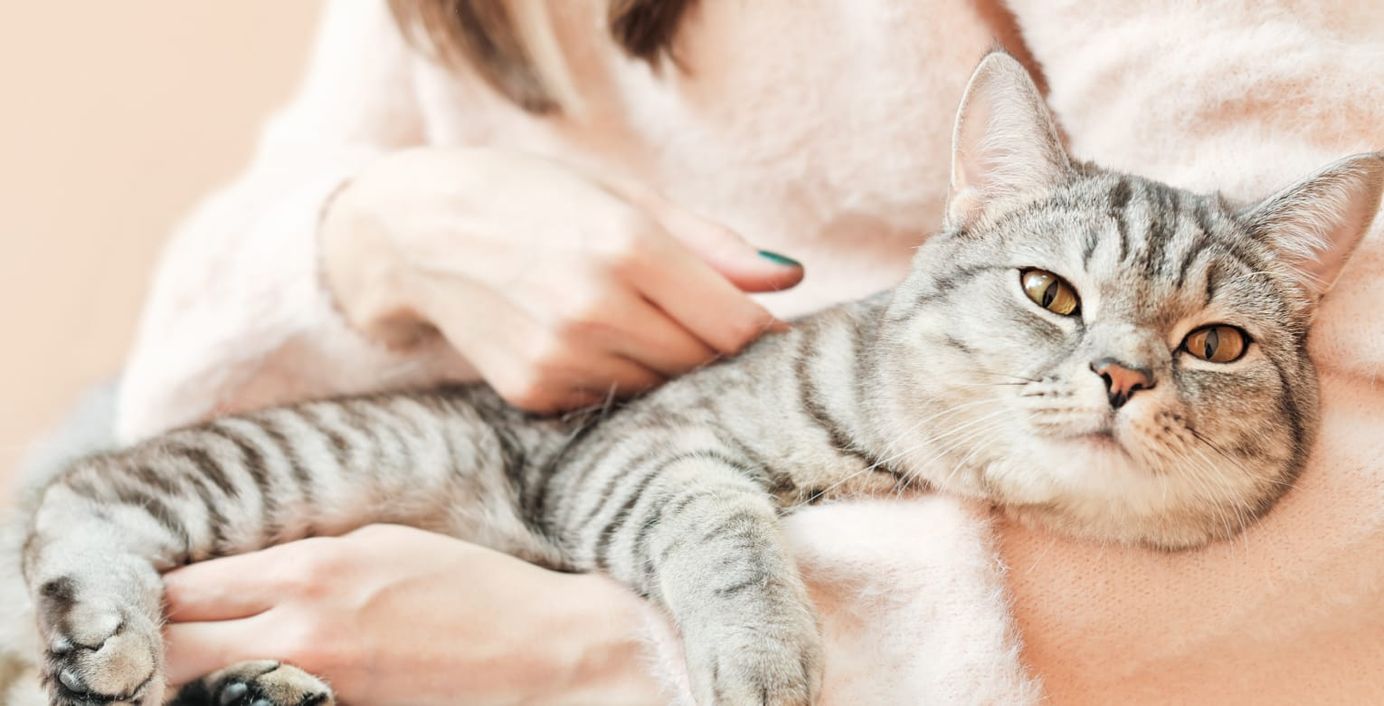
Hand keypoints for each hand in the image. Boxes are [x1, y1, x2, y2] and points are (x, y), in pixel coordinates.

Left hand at [161, 525, 661, 705]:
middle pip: (167, 653)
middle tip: (150, 656)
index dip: (150, 601)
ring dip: (186, 686)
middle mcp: (297, 633)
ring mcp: (315, 689)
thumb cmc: (476, 591)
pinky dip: (238, 702)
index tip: (145, 607)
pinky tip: (246, 694)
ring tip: (195, 678)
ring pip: (200, 695)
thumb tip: (234, 584)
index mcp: (309, 572)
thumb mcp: (383, 548)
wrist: (550, 654)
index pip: (179, 590)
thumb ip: (300, 563)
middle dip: (149, 653)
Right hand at [320, 147, 803, 412]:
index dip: (758, 330)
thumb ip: (711, 243)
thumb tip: (789, 279)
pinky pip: (610, 398)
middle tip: (701, 322)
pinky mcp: (534, 392)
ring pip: (660, 388)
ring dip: (666, 364)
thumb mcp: (623, 196)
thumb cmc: (531, 197)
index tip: (764, 326)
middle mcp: (595, 308)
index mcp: (627, 246)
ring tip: (636, 320)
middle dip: (714, 348)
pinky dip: (617, 376)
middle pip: (701, 362)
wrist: (416, 231)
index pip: (732, 324)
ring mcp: (560, 357)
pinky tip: (589, 338)